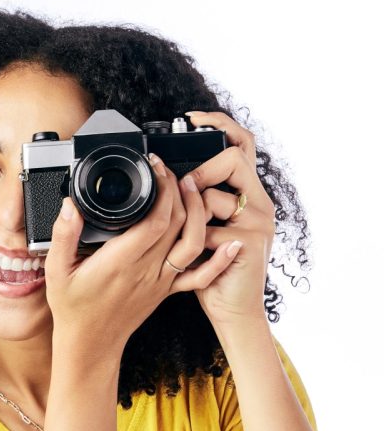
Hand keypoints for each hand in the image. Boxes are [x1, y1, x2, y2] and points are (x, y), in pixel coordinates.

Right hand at [44, 148, 248, 359]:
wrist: (90, 343)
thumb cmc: (73, 308)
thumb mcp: (57, 270)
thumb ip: (63, 236)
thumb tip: (69, 206)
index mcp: (121, 261)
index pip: (155, 219)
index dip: (162, 188)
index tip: (155, 168)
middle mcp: (146, 270)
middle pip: (178, 223)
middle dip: (180, 189)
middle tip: (170, 170)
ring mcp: (161, 281)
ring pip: (193, 243)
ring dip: (199, 214)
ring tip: (192, 190)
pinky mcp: (167, 290)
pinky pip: (198, 276)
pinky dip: (218, 261)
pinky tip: (230, 245)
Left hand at [165, 110, 276, 328]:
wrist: (233, 311)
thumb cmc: (213, 273)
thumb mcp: (204, 230)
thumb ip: (197, 202)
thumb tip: (171, 179)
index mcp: (248, 195)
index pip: (242, 144)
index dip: (220, 124)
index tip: (192, 119)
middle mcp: (260, 202)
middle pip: (233, 158)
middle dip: (201, 172)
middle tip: (184, 190)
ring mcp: (258, 221)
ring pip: (213, 198)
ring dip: (192, 217)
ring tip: (192, 241)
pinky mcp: (250, 242)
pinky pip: (209, 231)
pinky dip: (195, 246)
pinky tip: (198, 260)